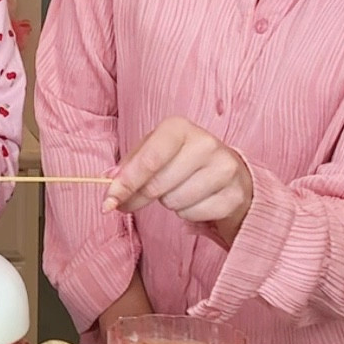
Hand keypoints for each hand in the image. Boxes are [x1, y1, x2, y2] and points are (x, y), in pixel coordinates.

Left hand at [103, 118, 252, 243]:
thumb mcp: (153, 151)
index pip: (149, 160)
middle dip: (140, 197)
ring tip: (177, 189)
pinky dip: (187, 212)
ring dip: (167, 202)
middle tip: (136, 198)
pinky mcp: (234, 195)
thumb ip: (129, 165)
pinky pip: (193, 215)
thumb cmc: (181, 159)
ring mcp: (224, 169)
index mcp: (180, 128)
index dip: (126, 184)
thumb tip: (109, 181)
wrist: (227, 171)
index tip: (109, 201)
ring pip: (175, 203)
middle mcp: (206, 144)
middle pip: (158, 186)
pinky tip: (195, 198)